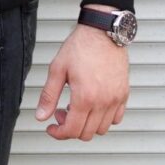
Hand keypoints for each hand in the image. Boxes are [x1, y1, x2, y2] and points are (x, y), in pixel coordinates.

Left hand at [35, 21, 129, 140]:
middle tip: (62, 111)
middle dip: (70, 128)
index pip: (72, 131)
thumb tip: (41, 117)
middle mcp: (103, 102)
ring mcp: (116, 99)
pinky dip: (104, 119)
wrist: (102, 31)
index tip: (51, 127)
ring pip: (102, 129)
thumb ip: (49, 96)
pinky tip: (94, 105)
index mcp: (85, 97)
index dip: (58, 134)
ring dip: (87, 124)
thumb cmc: (80, 47)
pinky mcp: (124, 93)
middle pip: (87, 134)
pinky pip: (117, 118)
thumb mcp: (57, 69)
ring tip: (77, 107)